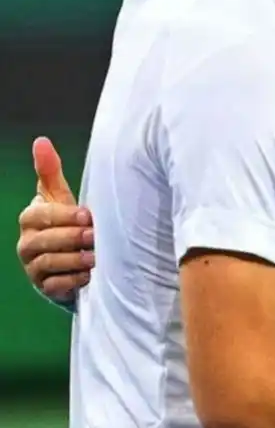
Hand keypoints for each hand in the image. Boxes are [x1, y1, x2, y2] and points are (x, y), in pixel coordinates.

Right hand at [16, 137, 93, 300]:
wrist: (69, 257)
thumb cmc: (66, 221)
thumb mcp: (59, 196)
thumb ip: (50, 171)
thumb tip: (41, 140)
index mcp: (30, 218)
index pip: (42, 216)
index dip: (64, 216)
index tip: (87, 215)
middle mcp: (27, 243)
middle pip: (45, 241)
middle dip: (71, 238)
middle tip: (95, 236)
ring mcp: (33, 267)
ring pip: (50, 263)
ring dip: (74, 260)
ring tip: (95, 257)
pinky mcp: (44, 287)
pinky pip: (55, 285)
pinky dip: (72, 280)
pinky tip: (88, 276)